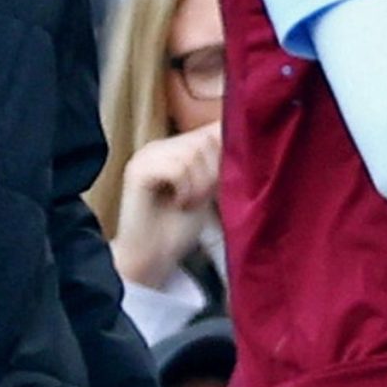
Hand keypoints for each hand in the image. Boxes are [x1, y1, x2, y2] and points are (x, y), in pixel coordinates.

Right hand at [111, 122, 221, 288]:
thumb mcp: (209, 186)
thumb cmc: (181, 225)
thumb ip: (220, 162)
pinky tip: (179, 204)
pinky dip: (186, 189)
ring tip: (189, 202)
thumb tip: (248, 138)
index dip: (228, 151)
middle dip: (214, 171)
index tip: (226, 179)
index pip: (212, 128)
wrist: (153, 258)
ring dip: (200, 184)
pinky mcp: (137, 171)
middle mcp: (159, 145)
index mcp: (175, 145)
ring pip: (192, 153)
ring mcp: (145, 156)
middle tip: (203, 196)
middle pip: (205, 139)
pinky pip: (177, 168)